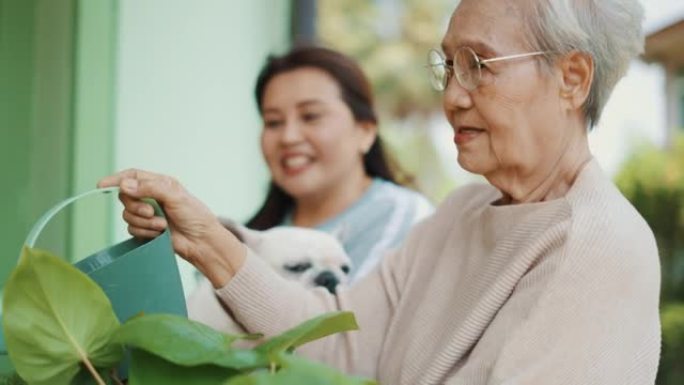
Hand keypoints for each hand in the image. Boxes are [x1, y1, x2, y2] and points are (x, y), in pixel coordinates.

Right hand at [98, 169, 244, 285]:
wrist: (201, 241)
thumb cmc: (194, 216)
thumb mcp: (175, 196)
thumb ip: (150, 188)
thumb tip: (124, 185)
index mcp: (159, 183)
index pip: (132, 176)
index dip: (116, 180)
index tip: (101, 186)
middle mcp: (151, 197)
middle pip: (125, 197)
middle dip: (136, 206)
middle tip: (151, 212)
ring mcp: (148, 214)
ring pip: (127, 215)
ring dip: (144, 222)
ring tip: (162, 225)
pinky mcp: (146, 229)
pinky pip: (132, 229)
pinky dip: (145, 232)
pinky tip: (160, 234)